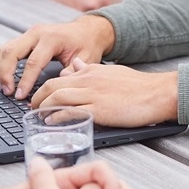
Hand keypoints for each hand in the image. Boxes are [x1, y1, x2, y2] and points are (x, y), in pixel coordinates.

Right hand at [0, 16, 113, 97]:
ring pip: (5, 49)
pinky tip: (5, 77)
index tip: (20, 96)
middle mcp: (38, 33)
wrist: (88, 30)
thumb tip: (58, 85)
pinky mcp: (26, 37)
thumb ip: (72, 72)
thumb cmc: (87, 44)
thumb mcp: (86, 58)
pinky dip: (3, 63)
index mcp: (52, 38)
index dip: (25, 81)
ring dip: (1, 68)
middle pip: (11, 52)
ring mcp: (30, 33)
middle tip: (7, 92)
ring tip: (4, 87)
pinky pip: (8, 48)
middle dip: (5, 73)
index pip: (33, 62)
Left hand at [32, 58, 178, 128]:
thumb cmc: (138, 86)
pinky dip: (57, 117)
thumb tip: (73, 66)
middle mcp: (89, 80)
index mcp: (91, 71)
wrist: (157, 93)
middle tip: (31, 107)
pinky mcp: (99, 110)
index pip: (60, 76)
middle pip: (53, 85)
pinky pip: (71, 112)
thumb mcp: (111, 72)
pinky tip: (51, 122)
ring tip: (36, 116)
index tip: (39, 97)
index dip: (45, 87)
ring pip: (58, 97)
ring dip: (43, 107)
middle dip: (38, 97)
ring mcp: (93, 95)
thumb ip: (90, 69)